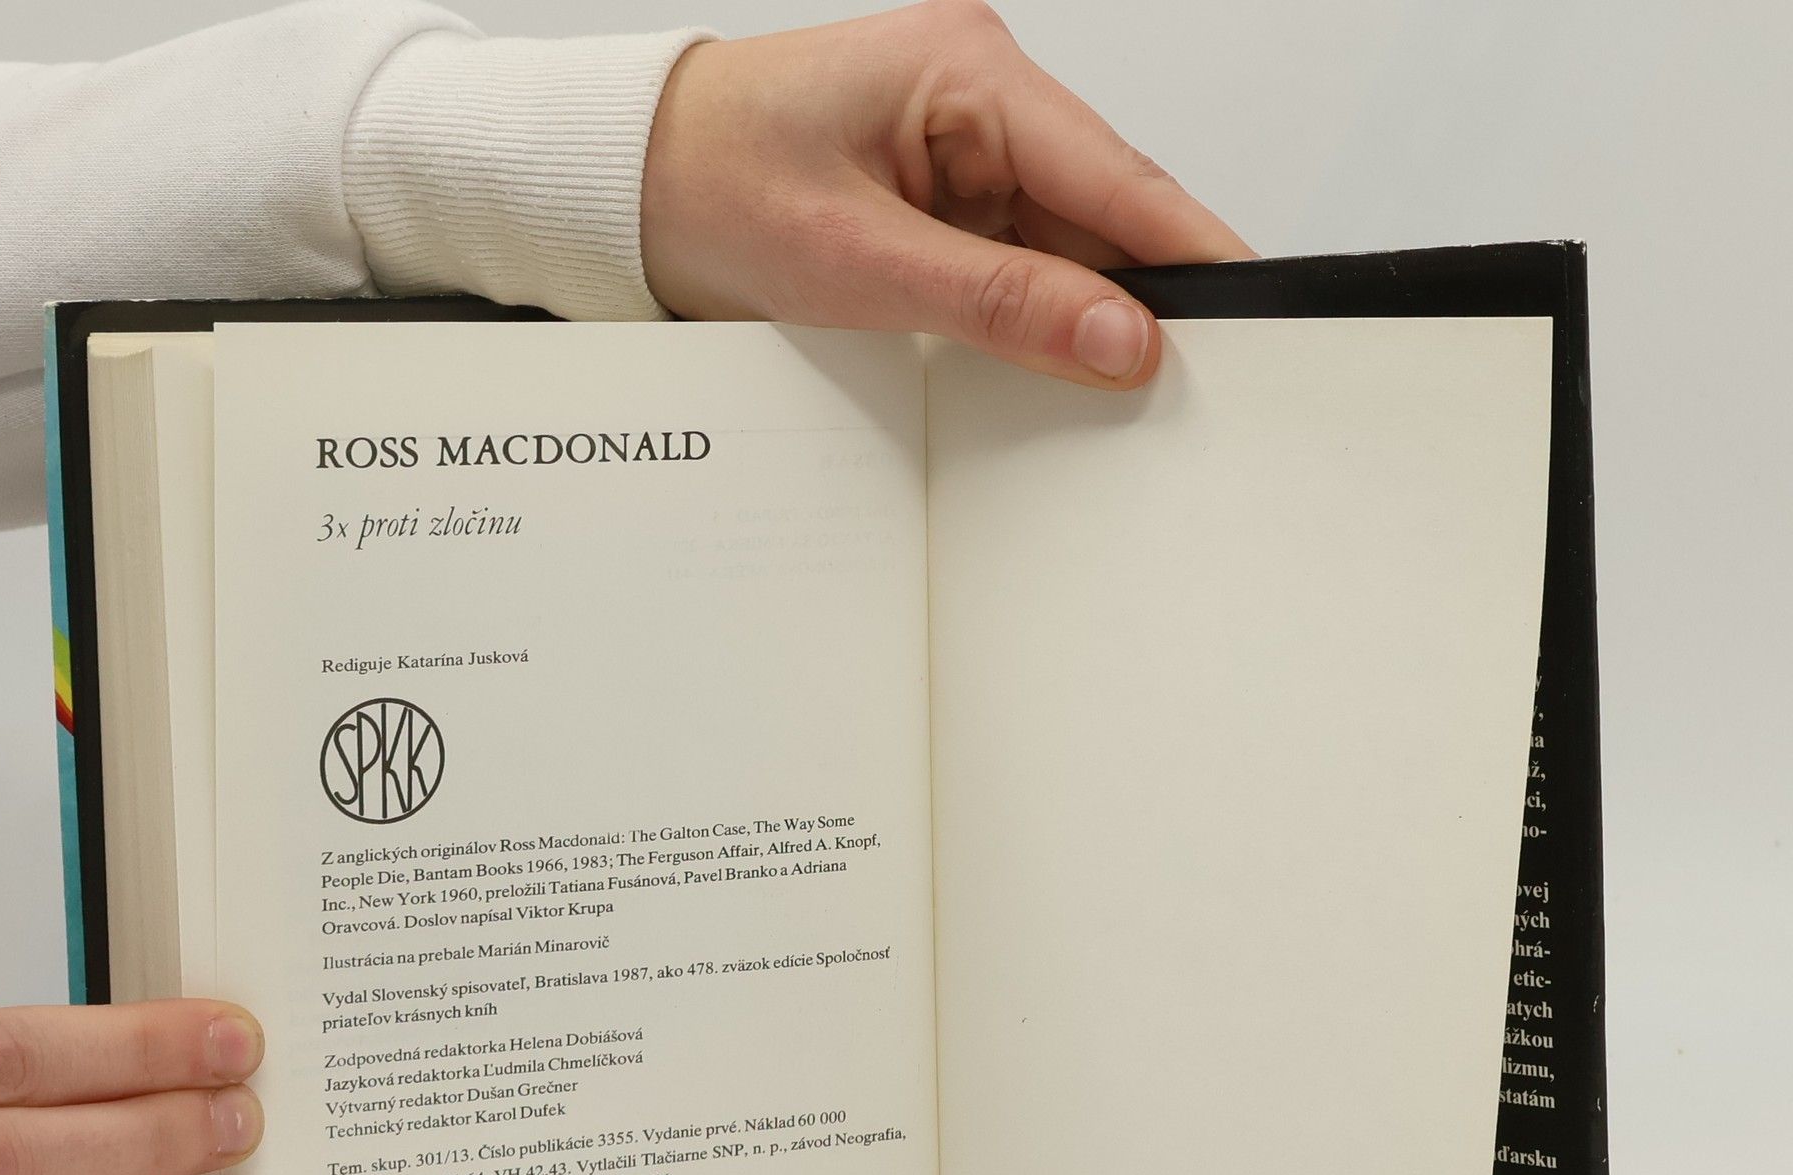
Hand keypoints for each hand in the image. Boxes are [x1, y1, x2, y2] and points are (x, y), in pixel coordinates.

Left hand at [642, 0, 1251, 387]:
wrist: (623, 187)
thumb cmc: (709, 186)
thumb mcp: (857, 261)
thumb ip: (998, 302)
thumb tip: (1119, 339)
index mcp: (969, 73)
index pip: (1118, 174)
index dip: (1190, 253)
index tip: (1256, 315)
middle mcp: (980, 101)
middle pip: (1101, 217)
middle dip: (1137, 302)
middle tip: (1187, 390)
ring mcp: (964, 150)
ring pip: (1063, 250)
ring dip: (1077, 321)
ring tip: (1108, 396)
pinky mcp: (942, 199)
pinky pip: (1016, 264)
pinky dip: (1030, 320)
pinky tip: (1046, 372)